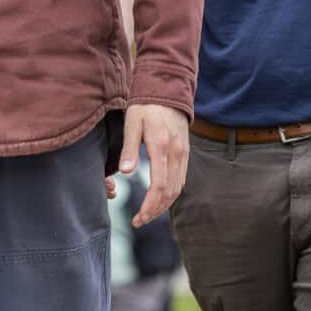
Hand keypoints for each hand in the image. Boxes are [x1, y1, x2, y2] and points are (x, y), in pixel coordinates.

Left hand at [119, 104, 188, 226]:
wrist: (166, 89)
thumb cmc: (145, 106)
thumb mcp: (132, 124)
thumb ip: (129, 149)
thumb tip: (125, 174)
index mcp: (161, 147)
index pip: (159, 187)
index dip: (149, 206)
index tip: (138, 218)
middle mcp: (176, 153)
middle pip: (170, 192)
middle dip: (155, 210)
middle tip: (139, 221)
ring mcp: (183, 153)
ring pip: (177, 188)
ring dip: (164, 205)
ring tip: (148, 214)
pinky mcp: (185, 152)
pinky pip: (181, 178)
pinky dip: (171, 193)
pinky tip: (159, 198)